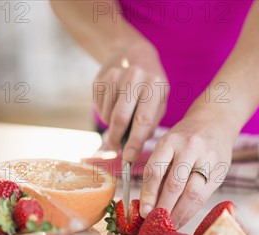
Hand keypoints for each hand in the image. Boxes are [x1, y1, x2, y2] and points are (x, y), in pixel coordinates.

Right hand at [94, 42, 167, 161]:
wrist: (134, 52)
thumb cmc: (151, 86)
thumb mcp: (159, 101)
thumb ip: (150, 124)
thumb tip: (133, 150)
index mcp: (155, 85)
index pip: (143, 120)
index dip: (135, 142)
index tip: (129, 158)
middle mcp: (134, 77)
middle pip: (120, 118)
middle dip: (117, 139)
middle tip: (116, 148)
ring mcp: (115, 75)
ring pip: (107, 114)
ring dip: (111, 126)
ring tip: (120, 122)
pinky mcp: (100, 78)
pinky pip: (98, 107)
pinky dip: (105, 114)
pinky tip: (113, 106)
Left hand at [139, 109, 238, 227]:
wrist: (216, 122)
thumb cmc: (186, 139)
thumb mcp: (168, 146)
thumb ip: (160, 171)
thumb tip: (148, 204)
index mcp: (170, 141)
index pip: (155, 170)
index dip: (148, 194)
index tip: (143, 212)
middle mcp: (190, 147)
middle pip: (174, 184)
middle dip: (163, 208)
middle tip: (156, 223)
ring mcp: (208, 159)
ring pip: (192, 193)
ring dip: (179, 213)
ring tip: (169, 225)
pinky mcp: (220, 171)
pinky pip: (204, 197)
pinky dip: (191, 211)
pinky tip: (183, 218)